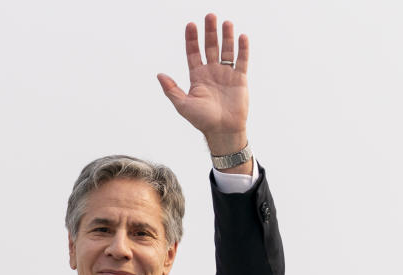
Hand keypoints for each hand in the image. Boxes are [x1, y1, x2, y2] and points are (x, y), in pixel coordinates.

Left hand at [157, 14, 249, 159]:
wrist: (223, 131)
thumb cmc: (203, 120)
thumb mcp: (183, 105)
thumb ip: (172, 90)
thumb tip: (160, 75)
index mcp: (197, 76)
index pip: (193, 52)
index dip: (192, 39)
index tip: (190, 25)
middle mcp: (212, 72)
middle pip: (210, 46)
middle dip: (209, 31)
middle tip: (210, 16)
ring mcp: (226, 74)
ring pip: (226, 50)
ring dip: (226, 36)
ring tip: (226, 22)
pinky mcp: (240, 79)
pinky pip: (241, 60)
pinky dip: (242, 49)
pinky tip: (241, 36)